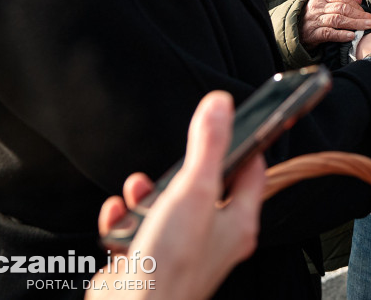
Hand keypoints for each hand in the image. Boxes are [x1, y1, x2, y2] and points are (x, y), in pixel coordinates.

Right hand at [89, 91, 265, 299]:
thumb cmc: (170, 264)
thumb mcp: (193, 191)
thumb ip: (208, 146)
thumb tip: (220, 106)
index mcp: (237, 223)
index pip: (252, 173)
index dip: (244, 146)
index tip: (232, 125)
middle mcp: (213, 239)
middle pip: (206, 188)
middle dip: (183, 171)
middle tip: (175, 164)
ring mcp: (181, 251)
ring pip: (169, 207)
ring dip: (148, 193)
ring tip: (138, 188)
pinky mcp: (150, 261)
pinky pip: (138, 229)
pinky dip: (125, 218)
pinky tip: (118, 213)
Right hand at [300, 0, 370, 47]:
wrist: (290, 31)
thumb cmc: (310, 18)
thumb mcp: (323, 6)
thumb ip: (340, 2)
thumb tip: (359, 0)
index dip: (358, 6)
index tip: (369, 14)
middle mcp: (318, 8)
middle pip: (343, 9)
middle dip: (361, 15)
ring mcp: (314, 20)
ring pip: (338, 20)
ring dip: (355, 23)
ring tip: (367, 27)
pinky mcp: (312, 34)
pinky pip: (328, 33)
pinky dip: (341, 34)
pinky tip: (351, 36)